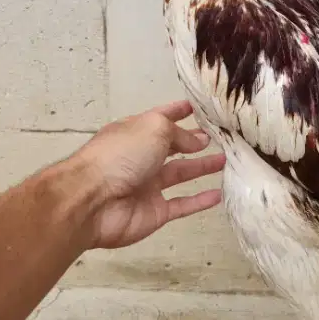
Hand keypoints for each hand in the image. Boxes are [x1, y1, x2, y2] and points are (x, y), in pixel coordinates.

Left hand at [72, 100, 224, 248]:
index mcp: (135, 133)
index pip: (160, 119)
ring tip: (226, 161)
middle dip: (193, 141)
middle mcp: (141, 157)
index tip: (197, 107)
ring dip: (202, 167)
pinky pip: (182, 204)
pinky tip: (218, 195)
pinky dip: (200, 201)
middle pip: (172, 147)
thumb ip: (179, 134)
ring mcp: (148, 186)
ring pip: (180, 174)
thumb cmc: (120, 155)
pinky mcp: (155, 212)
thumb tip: (199, 141)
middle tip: (219, 137)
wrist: (92, 202)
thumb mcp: (153, 129)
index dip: (177, 112)